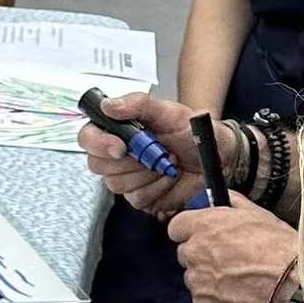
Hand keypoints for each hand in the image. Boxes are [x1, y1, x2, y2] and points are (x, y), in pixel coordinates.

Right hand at [76, 91, 206, 219]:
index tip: (121, 147)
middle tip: (156, 150)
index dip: (98, 144)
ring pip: (117, 184)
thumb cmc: (192, 132)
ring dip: (147, 173)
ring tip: (167, 161)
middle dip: (129, 161)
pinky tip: (168, 177)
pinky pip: (136, 198)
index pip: (88, 137)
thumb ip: (139, 104)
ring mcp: (126, 178)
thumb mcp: (169, 111)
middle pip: (97, 164)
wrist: (216, 156)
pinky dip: (157, 188)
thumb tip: (109, 105)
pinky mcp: (139, 197)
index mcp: (118, 130)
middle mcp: (117, 155)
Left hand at [168, 199, 301, 302]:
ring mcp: (196, 281)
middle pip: (185, 254)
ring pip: (194, 278)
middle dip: (201, 256)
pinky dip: (215, 300)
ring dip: (208, 278)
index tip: (200, 235)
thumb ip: (234, 204)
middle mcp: (194, 252)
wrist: (292, 285)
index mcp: (204, 226)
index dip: (189, 231)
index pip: (176, 227)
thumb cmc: (278, 248)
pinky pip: (202, 300)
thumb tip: (223, 197)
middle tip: (227, 259)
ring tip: (237, 279)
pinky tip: (237, 295)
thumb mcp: (259, 215)